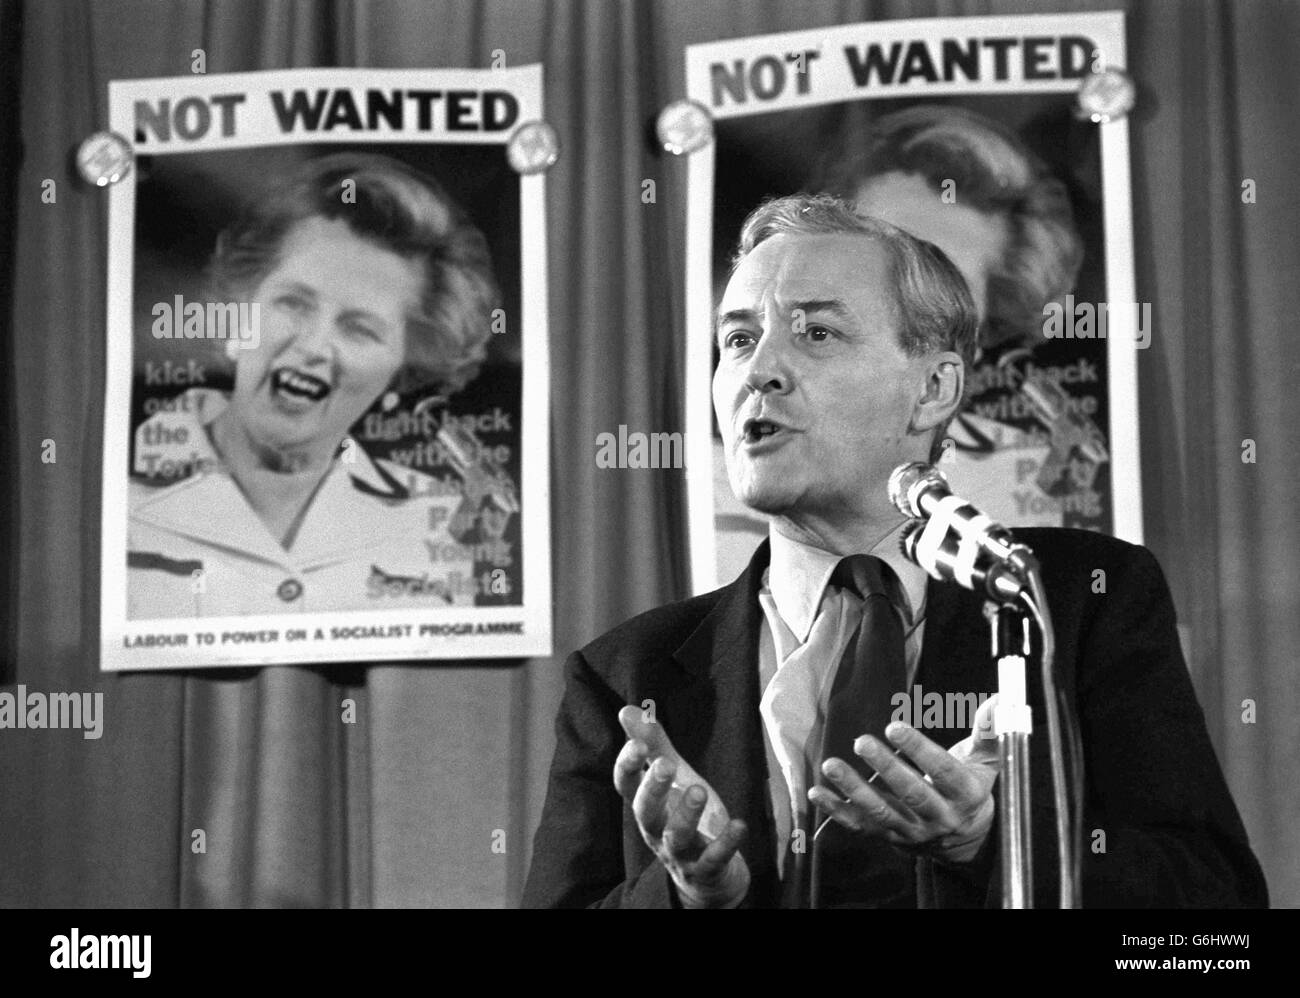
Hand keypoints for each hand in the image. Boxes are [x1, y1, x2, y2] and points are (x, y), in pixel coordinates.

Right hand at [613, 705, 749, 907]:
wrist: (708, 874)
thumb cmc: (685, 815)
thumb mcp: (673, 777)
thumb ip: (653, 744)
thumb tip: (626, 709)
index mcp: (647, 804)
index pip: (626, 786)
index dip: (628, 766)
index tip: (638, 744)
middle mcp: (657, 830)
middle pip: (645, 812)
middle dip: (653, 789)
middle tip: (666, 764)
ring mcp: (680, 852)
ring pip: (676, 837)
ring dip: (686, 814)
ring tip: (699, 790)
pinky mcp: (706, 869)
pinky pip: (713, 860)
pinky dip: (726, 844)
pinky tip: (739, 824)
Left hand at [807, 694, 1000, 864]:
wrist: (965, 840)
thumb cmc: (971, 788)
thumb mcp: (986, 763)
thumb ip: (989, 731)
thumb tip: (999, 700)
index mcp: (965, 795)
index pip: (943, 771)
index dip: (919, 750)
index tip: (895, 726)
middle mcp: (939, 817)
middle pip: (911, 793)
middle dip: (886, 767)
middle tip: (862, 742)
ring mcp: (912, 830)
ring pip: (881, 812)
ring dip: (854, 789)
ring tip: (832, 765)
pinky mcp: (888, 837)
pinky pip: (859, 826)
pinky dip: (836, 811)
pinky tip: (816, 793)